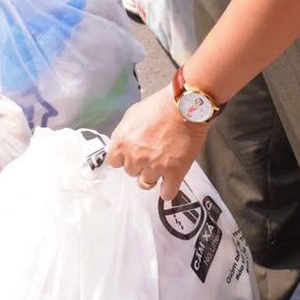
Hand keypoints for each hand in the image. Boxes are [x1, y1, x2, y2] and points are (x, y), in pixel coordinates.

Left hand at [104, 85, 208, 201]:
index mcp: (123, 142)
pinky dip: (167, 190)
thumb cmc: (161, 106)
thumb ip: (123, 134)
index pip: (114, 162)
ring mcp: (155, 166)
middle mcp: (136, 157)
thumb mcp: (132, 114)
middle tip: (150, 153)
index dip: (124, 157)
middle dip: (139, 164)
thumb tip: (122, 145)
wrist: (185, 106)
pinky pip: (167, 193)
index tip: (131, 155)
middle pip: (131, 172)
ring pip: (147, 183)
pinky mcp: (174, 172)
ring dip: (153, 175)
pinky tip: (169, 182)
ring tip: (161, 164)